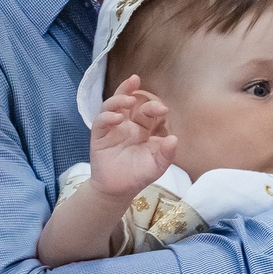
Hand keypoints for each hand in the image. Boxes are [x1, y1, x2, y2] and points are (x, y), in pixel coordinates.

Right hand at [88, 76, 176, 199]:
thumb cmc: (138, 176)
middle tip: (137, 83)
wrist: (118, 191)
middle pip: (126, 101)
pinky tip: (117, 118)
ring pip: (110, 106)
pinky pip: (100, 122)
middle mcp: (126, 125)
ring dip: (118, 98)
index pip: (146, 111)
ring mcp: (111, 129)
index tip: (163, 109)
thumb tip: (174, 139)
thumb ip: (166, 154)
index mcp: (142, 128)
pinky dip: (107, 116)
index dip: (153, 106)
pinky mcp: (98, 137)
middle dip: (131, 90)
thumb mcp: (157, 166)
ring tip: (128, 99)